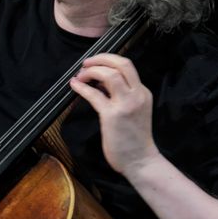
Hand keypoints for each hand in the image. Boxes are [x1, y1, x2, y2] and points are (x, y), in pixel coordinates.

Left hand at [69, 53, 159, 175]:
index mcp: (143, 92)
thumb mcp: (133, 110)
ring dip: (91, 71)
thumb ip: (120, 94)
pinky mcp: (112, 116)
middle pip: (122, 63)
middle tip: (86, 63)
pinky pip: (94, 95)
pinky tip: (74, 85)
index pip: (127, 66)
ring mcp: (125, 104)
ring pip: (109, 75)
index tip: (94, 63)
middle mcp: (137, 95)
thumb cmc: (134, 138)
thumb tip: (101, 82)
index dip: (108, 60)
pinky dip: (82, 87)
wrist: (140, 160)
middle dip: (101, 58)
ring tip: (80, 75)